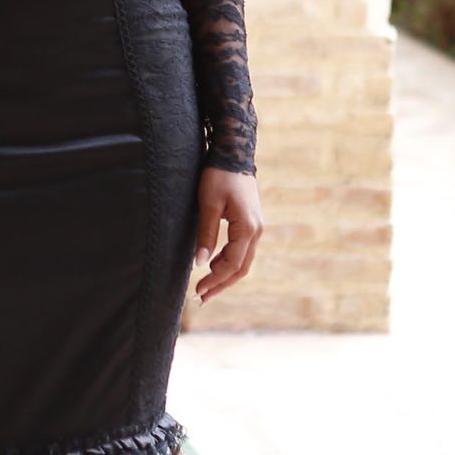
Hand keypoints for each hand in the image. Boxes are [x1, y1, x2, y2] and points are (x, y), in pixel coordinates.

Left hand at [194, 167, 262, 302]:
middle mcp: (256, 231)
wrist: (233, 155)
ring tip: (205, 288)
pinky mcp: (251, 224)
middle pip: (240, 268)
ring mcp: (256, 228)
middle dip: (221, 285)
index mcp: (247, 228)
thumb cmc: (218, 177)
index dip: (215, 280)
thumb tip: (200, 263)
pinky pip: (242, 251)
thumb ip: (206, 235)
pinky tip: (213, 267)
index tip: (198, 290)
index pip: (232, 264)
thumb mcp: (208, 205)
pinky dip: (228, 262)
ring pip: (243, 261)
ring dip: (224, 276)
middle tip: (201, 298)